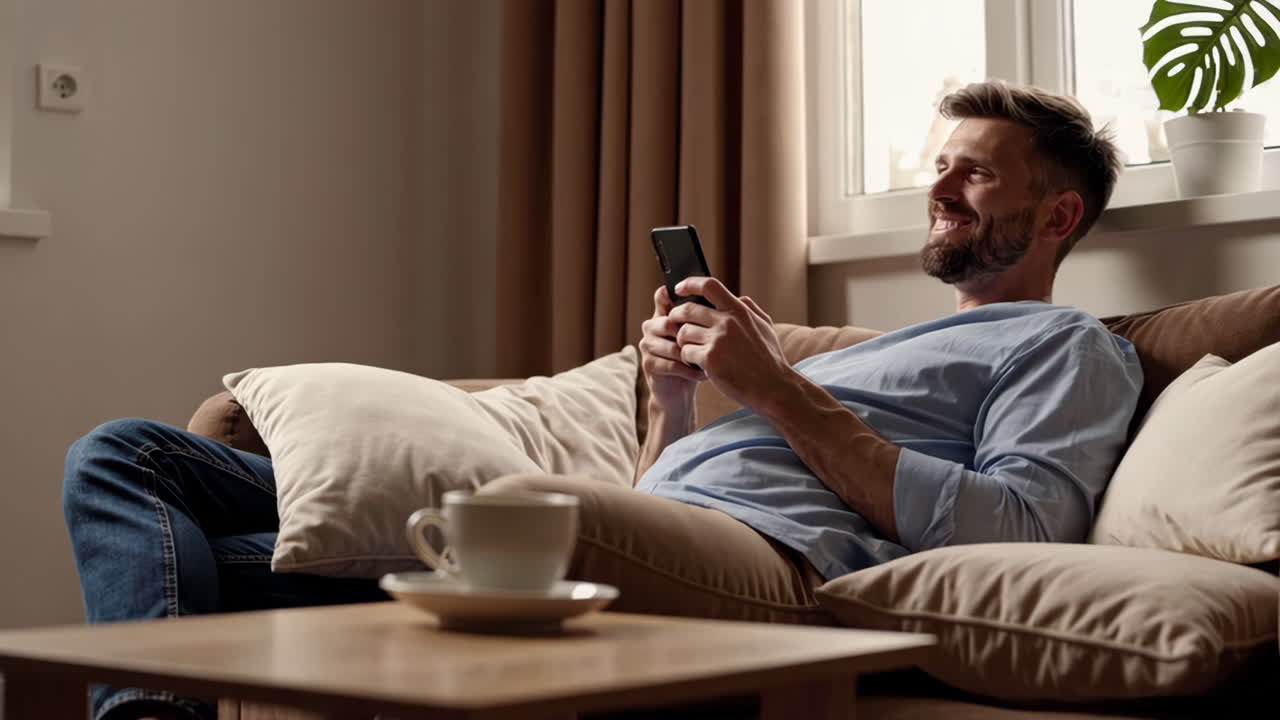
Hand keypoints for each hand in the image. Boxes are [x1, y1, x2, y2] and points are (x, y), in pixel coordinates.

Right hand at [638, 286, 706, 413]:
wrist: (679, 390)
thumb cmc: (692, 358)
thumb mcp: (698, 335)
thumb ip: (703, 317)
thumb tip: (729, 298)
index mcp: (663, 315)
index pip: (662, 296)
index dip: (673, 295)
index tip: (693, 303)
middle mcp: (651, 327)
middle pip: (668, 322)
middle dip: (690, 335)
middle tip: (709, 344)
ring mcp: (647, 346)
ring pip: (672, 346)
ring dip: (693, 355)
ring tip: (709, 361)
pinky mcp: (648, 364)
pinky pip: (672, 364)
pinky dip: (690, 371)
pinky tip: (703, 374)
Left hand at [667, 277, 791, 412]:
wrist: (773, 387)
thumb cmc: (770, 358)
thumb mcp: (765, 326)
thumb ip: (750, 309)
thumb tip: (738, 297)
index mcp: (739, 311)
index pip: (709, 285)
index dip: (690, 284)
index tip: (679, 289)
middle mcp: (727, 322)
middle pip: (687, 309)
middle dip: (676, 316)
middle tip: (676, 324)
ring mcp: (717, 340)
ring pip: (683, 332)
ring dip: (683, 341)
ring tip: (691, 349)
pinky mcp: (710, 359)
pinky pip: (686, 352)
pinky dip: (687, 359)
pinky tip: (696, 364)